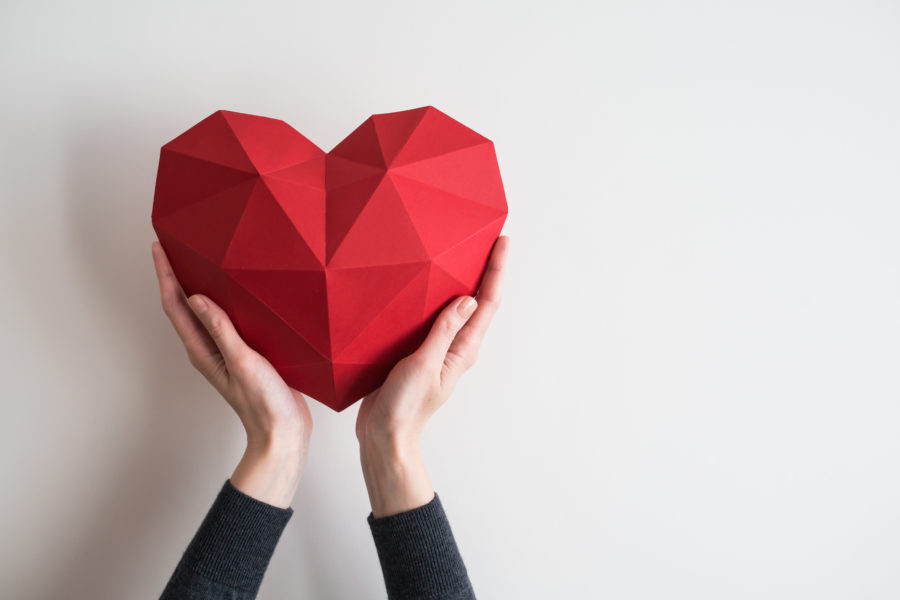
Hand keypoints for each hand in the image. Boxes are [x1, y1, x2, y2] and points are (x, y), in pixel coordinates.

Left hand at [151, 242, 311, 507]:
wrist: (283, 432)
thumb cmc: (263, 403)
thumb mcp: (242, 361)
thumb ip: (221, 330)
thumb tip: (196, 299)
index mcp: (202, 351)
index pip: (175, 306)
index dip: (166, 275)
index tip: (159, 248)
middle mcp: (209, 350)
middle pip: (185, 307)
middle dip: (177, 276)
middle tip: (175, 247)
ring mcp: (226, 353)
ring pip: (206, 313)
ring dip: (199, 287)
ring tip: (200, 262)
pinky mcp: (246, 355)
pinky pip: (228, 321)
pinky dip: (225, 302)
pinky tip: (238, 293)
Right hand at [356, 236, 509, 516]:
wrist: (384, 435)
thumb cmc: (405, 407)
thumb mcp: (424, 365)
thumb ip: (444, 332)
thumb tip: (468, 299)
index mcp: (463, 350)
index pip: (487, 303)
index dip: (496, 271)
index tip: (503, 242)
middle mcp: (456, 347)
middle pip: (478, 301)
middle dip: (486, 270)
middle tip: (489, 239)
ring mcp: (438, 349)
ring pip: (455, 308)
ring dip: (462, 281)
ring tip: (463, 252)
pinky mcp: (418, 351)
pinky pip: (433, 318)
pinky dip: (435, 297)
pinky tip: (426, 285)